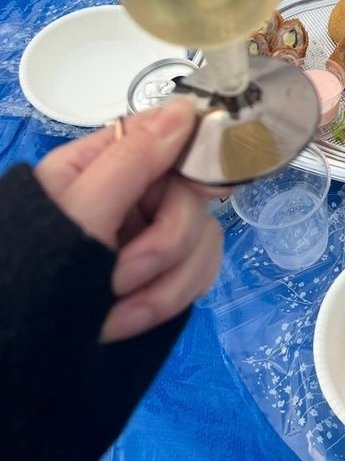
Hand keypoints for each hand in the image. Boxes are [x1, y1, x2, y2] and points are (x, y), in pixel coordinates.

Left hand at [35, 99, 221, 343]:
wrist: (16, 352)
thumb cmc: (33, 273)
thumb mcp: (80, 214)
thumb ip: (133, 161)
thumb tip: (185, 107)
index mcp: (104, 162)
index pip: (172, 135)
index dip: (199, 157)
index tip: (209, 189)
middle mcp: (133, 193)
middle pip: (193, 196)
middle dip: (166, 244)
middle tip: (123, 276)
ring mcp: (149, 235)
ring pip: (202, 238)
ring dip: (167, 282)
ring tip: (116, 314)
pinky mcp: (163, 273)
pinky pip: (199, 272)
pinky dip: (171, 298)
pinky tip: (129, 319)